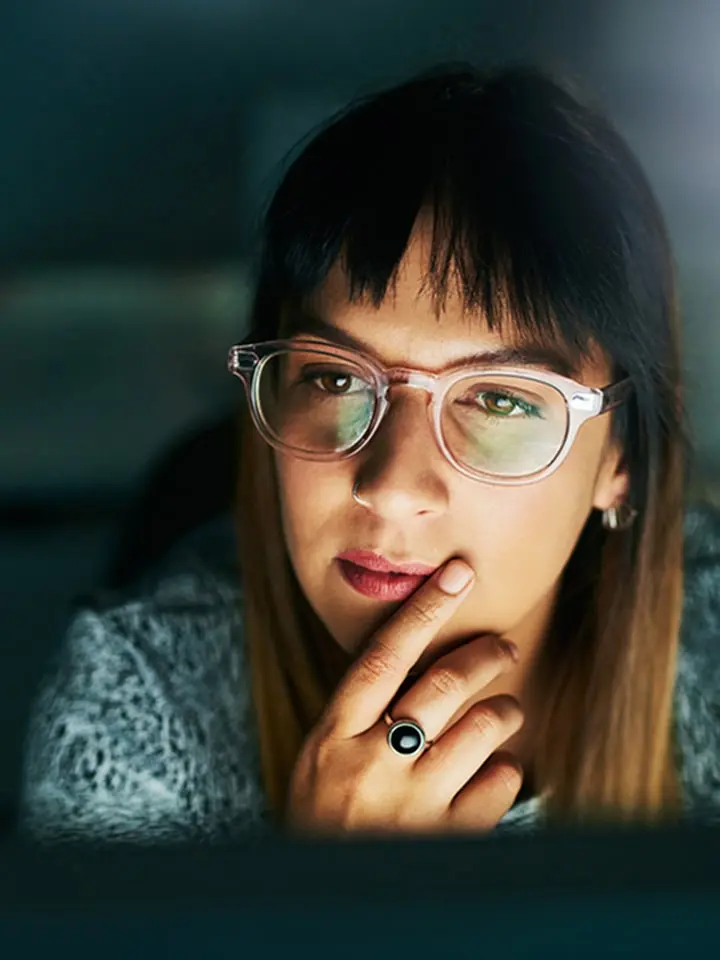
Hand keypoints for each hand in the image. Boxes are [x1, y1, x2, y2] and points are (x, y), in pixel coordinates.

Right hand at [286, 559, 523, 834]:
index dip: (423, 610)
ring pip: (482, 728)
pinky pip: (501, 782)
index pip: (382, 656)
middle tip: (502, 648)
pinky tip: (495, 772)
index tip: (457, 573)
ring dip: (505, 711)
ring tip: (507, 712)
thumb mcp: (320, 764)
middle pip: (442, 684)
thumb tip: (413, 660)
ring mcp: (412, 804)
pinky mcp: (449, 840)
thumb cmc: (325, 824)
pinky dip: (507, 769)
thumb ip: (356, 718)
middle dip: (484, 656)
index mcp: (333, 737)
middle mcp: (371, 764)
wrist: (333, 908)